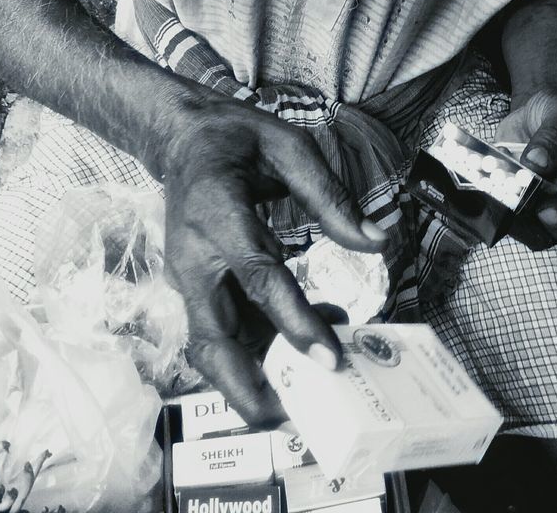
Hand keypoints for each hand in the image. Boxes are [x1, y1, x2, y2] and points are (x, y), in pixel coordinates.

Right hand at [161, 96, 386, 423]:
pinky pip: (220, 331)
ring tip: (311, 388)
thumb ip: (330, 196)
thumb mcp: (289, 146)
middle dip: (250, 387)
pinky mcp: (193, 287)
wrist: (180, 138)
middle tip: (299, 418)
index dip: (292, 321)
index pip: (256, 277)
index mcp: (218, 212)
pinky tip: (304, 340)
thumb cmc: (236, 138)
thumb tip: (376, 242)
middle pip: (212, 338)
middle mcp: (194, 255)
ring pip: (210, 347)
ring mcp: (187, 276)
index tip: (328, 359)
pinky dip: (255, 350)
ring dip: (252, 377)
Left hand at [494, 89, 556, 253]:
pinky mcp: (531, 213)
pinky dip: (513, 222)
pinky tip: (502, 202)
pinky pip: (524, 230)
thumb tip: (537, 162)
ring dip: (535, 228)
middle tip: (547, 209)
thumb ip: (554, 135)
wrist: (530, 113)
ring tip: (520, 205)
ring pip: (555, 239)